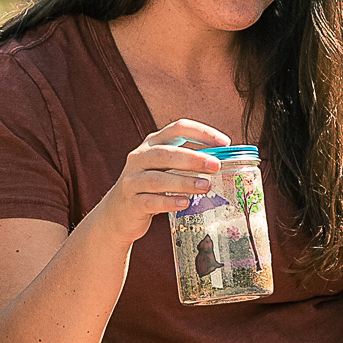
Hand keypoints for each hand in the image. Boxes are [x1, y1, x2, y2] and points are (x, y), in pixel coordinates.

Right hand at [91, 120, 230, 245]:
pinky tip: (185, 203)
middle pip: (166, 153)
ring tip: (205, 186)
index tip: (224, 143)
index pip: (178, 128)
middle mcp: (139, 157)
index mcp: (152, 144)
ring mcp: (132, 180)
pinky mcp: (131, 202)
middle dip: (193, 158)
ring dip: (184, 181)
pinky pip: (150, 201)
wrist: (118, 214)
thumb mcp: (165, 168)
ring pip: (157, 178)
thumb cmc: (150, 188)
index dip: (202, 132)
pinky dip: (169, 201)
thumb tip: (224, 161)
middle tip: (215, 166)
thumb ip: (186, 162)